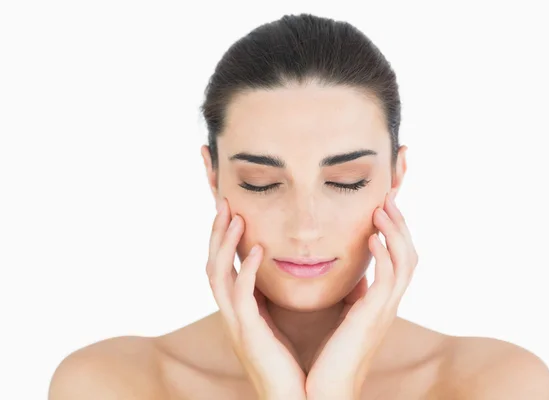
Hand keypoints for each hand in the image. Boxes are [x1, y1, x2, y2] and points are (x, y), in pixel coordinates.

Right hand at [206, 197, 306, 399]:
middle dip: (216, 232)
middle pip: (213, 264)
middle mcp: (233, 314)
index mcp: (243, 310)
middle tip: (223, 201)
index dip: (224, 239)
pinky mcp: (248, 333)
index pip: (226, 266)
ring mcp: (236, 323)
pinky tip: (255, 250)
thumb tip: (309, 267)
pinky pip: (239, 296)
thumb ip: (286, 296)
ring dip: (223, 243)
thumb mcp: (288, 322)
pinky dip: (244, 270)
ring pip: (217, 275)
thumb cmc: (298, 363)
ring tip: (234, 216)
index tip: (234, 210)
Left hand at [305, 193, 418, 398]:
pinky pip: (388, 281)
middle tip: (388, 196)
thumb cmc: (328, 356)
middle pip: (408, 254)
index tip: (382, 206)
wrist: (324, 391)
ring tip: (382, 208)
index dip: (394, 232)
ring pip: (405, 262)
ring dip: (396, 232)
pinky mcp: (373, 318)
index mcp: (380, 303)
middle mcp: (388, 304)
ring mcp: (384, 311)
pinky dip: (384, 256)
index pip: (397, 259)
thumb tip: (349, 276)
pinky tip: (372, 239)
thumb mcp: (342, 318)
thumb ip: (350, 296)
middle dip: (401, 224)